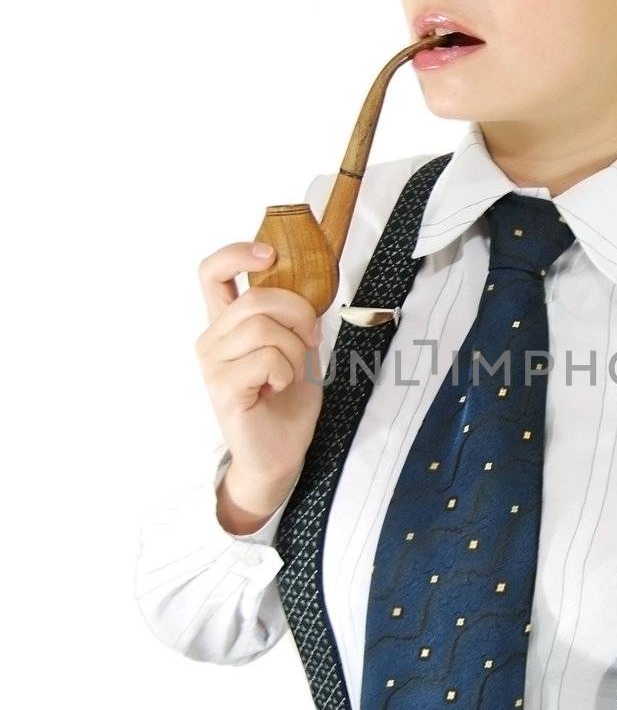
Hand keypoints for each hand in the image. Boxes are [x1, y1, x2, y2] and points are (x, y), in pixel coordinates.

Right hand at [195, 242, 324, 498]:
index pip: (212, 272)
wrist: (280, 455)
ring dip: (295, 351)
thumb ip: (293, 317)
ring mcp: (213, 365)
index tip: (269, 255)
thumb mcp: (298, 348)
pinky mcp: (223, 389)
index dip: (237, 254)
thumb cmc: (286, 403)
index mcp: (225, 324)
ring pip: (264, 328)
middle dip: (299, 315)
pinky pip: (267, 359)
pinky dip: (286, 373)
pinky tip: (277, 390)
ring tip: (289, 375)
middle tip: (311, 342)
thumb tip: (306, 287)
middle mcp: (211, 340)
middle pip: (257, 299)